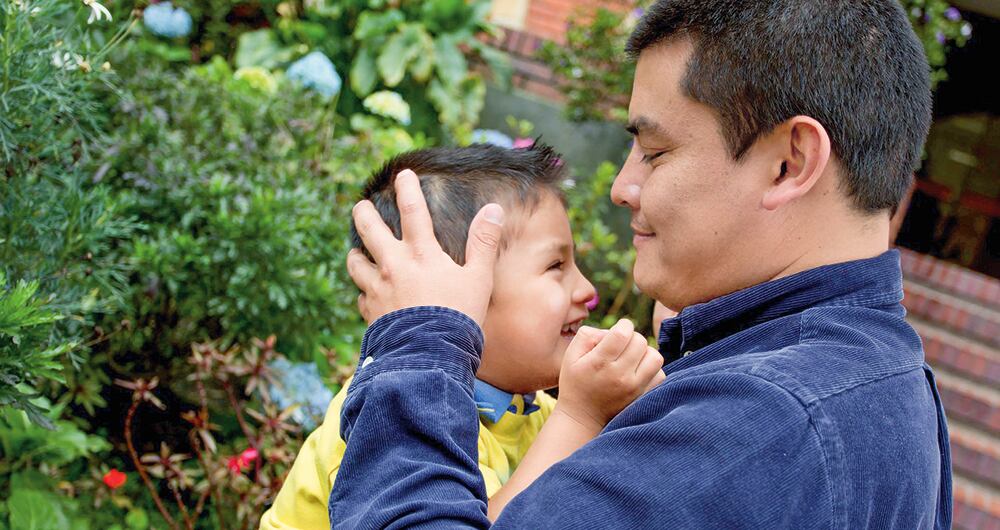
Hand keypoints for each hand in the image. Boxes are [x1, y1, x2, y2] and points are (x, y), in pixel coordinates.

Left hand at [346, 169, 504, 325]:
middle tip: (360, 205)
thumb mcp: (479, 278)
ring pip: (355, 262)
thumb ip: (483, 243)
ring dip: (355, 254)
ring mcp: (377, 289)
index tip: (402, 174)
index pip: (413, 211)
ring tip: (355, 251)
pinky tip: (367, 294)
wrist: (429, 355)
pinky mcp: (370, 313)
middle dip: (363, 213)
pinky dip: (363, 293)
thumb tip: (493, 209)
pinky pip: (361, 297)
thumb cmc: (458, 316)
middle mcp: (393, 266)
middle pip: (370, 230)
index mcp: (421, 254)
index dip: (407, 189)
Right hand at [554, 319, 665, 431]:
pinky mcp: (643, 396)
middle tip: (622, 345)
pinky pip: (660, 374)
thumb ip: (588, 335)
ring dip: (645, 352)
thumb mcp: (571, 356)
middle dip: (632, 338)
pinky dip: (652, 368)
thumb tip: (611, 331)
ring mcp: (634, 388)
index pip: (623, 333)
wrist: (582, 417)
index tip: (618, 331)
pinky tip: (638, 370)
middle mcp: (619, 375)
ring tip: (632, 357)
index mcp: (599, 363)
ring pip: (655, 356)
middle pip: (640, 341)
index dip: (623, 325)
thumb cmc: (575, 382)